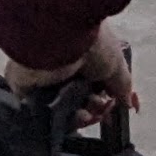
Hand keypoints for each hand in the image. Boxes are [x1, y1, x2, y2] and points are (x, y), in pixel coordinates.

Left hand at [2, 20, 134, 114]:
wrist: (61, 35)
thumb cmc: (91, 42)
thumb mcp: (116, 63)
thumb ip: (122, 86)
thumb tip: (129, 104)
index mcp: (79, 54)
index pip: (91, 84)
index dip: (104, 99)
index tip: (112, 105)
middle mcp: (61, 65)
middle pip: (79, 99)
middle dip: (95, 109)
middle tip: (101, 108)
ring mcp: (43, 78)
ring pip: (64, 109)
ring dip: (83, 116)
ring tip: (89, 111)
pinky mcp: (26, 89)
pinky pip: (46, 114)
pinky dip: (65, 119)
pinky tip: (78, 116)